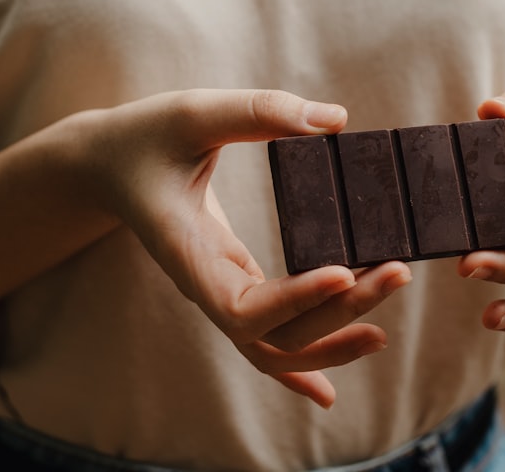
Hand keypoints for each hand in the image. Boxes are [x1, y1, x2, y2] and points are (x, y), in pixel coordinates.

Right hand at [78, 89, 412, 407]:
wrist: (106, 165)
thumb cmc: (145, 137)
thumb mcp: (193, 111)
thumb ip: (258, 111)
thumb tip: (336, 120)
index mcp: (188, 252)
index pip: (243, 306)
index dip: (296, 299)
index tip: (344, 272)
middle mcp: (205, 285)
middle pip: (273, 334)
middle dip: (339, 313)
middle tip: (397, 272)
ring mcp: (219, 291)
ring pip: (273, 348)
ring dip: (330, 342)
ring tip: (383, 329)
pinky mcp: (234, 283)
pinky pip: (265, 339)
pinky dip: (297, 368)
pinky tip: (328, 392)